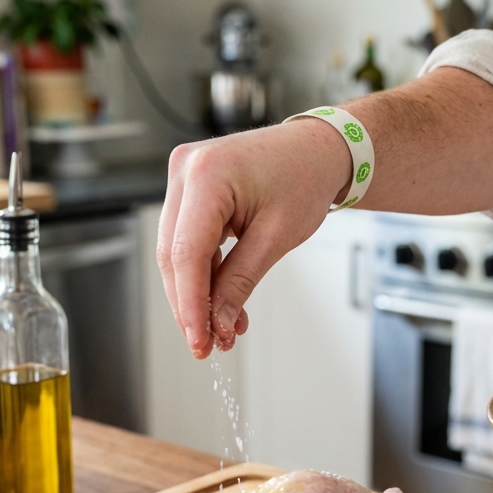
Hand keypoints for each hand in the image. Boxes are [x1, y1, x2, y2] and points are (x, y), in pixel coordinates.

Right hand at [157, 122, 350, 358]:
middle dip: (191, 305)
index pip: (185, 254)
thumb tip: (219, 324)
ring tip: (223, 328)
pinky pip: (188, 239)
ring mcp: (184, 177)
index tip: (200, 342)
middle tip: (209, 344)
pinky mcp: (191, 189)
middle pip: (173, 255)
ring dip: (198, 293)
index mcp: (206, 175)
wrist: (318, 148)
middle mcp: (185, 170)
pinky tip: (223, 302)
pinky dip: (205, 273)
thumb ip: (241, 281)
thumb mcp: (276, 237)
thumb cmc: (305, 177)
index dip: (190, 305)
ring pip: (177, 252)